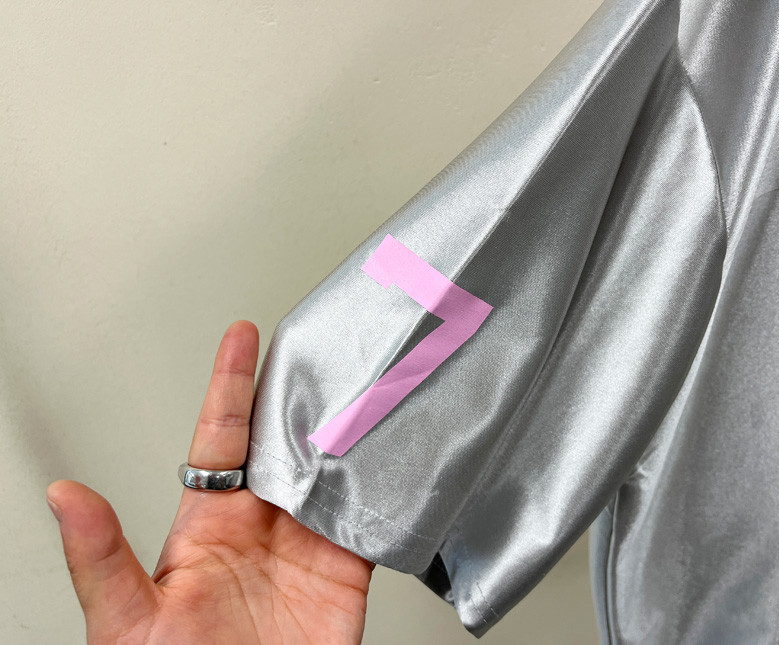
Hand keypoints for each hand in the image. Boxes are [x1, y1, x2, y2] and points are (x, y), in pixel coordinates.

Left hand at [47, 321, 373, 643]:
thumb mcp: (129, 622)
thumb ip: (102, 559)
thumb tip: (63, 496)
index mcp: (209, 524)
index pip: (222, 437)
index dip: (231, 384)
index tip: (242, 336)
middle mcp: (261, 524)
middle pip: (286, 442)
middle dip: (302, 393)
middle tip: (321, 348)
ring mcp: (306, 544)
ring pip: (331, 470)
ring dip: (348, 433)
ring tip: (366, 388)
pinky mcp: (346, 570)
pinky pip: (368, 517)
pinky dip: (384, 487)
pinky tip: (392, 455)